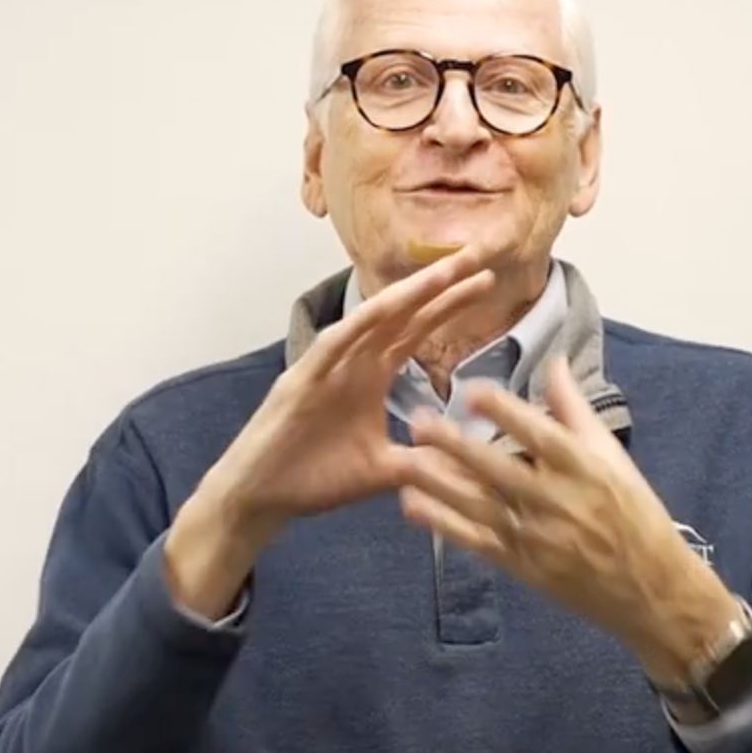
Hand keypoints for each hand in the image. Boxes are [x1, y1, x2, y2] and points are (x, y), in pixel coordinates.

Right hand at [187, 245, 495, 530]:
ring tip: (443, 271)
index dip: (450, 304)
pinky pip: (330, 348)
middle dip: (440, 284)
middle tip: (478, 253)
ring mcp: (325, 367)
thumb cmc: (317, 479)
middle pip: (403, 313)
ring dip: (406, 295)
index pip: (418, 329)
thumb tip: (468, 466)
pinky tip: (380, 308)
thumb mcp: (385, 470)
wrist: (264, 499)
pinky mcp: (300, 382)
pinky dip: (354, 328)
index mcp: (373, 375)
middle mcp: (353, 361)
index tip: (487, 281)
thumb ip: (424, 461)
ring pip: (371, 320)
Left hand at [395, 357, 734, 679]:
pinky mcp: (522, 566)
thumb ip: (575, 410)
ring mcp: (536, 537)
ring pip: (479, 506)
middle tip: (416, 423)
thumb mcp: (613, 457)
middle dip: (455, 447)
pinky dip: (443, 524)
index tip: (470, 390)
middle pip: (499, 471)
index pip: (539, 435)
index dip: (504, 412)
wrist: (651, 590)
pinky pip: (476, 541)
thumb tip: (554, 360)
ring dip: (438, 484)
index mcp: (584, 469)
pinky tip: (412, 506)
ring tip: (401, 461)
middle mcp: (557, 501)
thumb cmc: (635, 514)